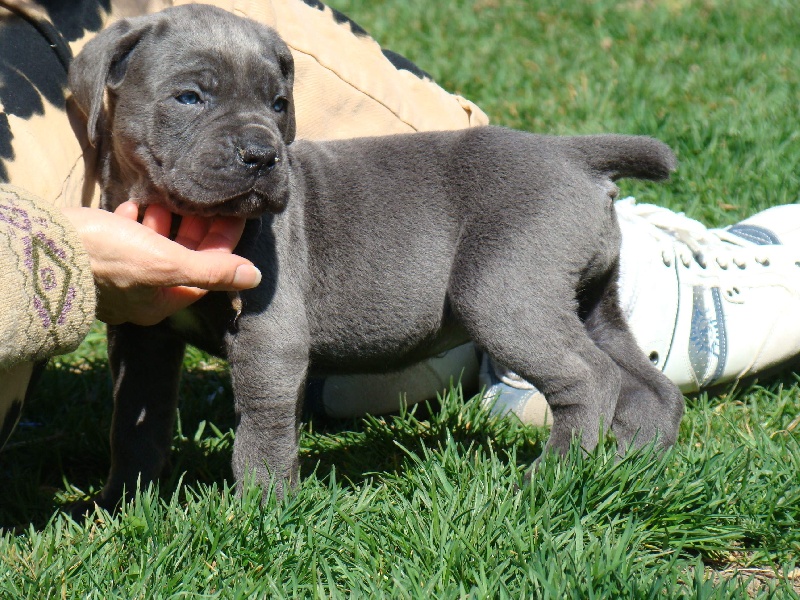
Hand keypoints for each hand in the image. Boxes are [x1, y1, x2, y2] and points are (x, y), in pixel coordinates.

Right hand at [61, 202, 260, 325]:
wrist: (43, 246)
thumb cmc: (107, 256)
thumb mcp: (167, 263)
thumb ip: (211, 269)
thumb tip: (253, 277)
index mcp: (162, 301)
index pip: (208, 269)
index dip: (223, 240)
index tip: (232, 212)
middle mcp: (141, 291)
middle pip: (182, 256)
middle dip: (194, 228)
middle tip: (201, 201)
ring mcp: (118, 272)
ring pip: (154, 244)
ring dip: (165, 220)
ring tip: (166, 199)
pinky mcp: (98, 253)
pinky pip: (125, 236)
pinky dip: (135, 219)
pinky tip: (135, 204)